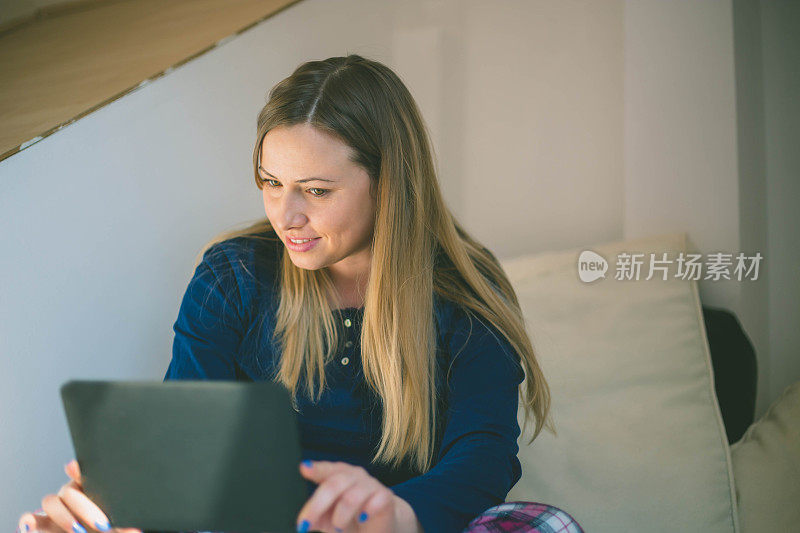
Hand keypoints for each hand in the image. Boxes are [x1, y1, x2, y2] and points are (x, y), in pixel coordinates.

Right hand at [17, 459, 141, 532]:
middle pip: (69, 490)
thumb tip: (136, 531)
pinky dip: (28, 522)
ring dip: (64, 516)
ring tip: (79, 530)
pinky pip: (28, 519)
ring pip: (50, 501)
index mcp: (90, 488)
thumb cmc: (106, 529)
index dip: (79, 470)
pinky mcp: (41, 525)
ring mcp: (54, 511)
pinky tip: (31, 528)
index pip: (84, 474)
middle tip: (102, 523)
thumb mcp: (116, 525)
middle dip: (84, 506)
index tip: (77, 468)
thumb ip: (122, 525)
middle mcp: (70, 496)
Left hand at [296, 460, 421, 532]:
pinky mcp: (385, 496)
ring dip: (341, 515)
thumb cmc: (350, 518)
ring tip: (338, 527)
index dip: (316, 469)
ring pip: (352, 496)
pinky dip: (367, 511)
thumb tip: (304, 523)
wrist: (379, 527)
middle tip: (305, 525)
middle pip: (335, 484)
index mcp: (337, 475)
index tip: (305, 468)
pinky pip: (377, 500)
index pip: (326, 470)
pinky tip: (362, 519)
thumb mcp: (328, 518)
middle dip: (318, 506)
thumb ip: (316, 516)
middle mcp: (354, 476)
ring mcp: (371, 484)